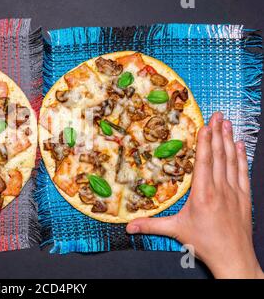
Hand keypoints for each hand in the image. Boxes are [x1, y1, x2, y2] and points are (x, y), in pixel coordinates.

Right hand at [127, 112, 263, 278]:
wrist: (233, 257)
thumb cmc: (205, 243)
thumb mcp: (176, 231)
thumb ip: (151, 225)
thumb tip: (128, 226)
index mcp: (203, 194)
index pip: (204, 162)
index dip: (205, 142)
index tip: (206, 125)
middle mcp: (220, 189)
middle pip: (219, 156)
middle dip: (218, 133)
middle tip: (218, 115)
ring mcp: (234, 192)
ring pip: (232, 161)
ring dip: (229, 140)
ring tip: (228, 124)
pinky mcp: (244, 197)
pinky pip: (243, 172)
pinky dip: (241, 157)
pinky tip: (240, 145)